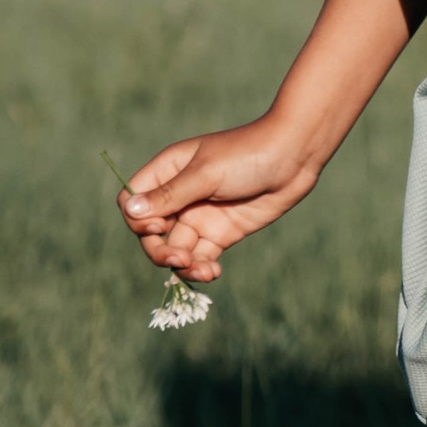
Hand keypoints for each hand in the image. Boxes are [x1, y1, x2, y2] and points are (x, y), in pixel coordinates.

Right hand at [118, 113, 320, 285]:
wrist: (295, 157)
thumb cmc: (247, 155)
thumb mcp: (206, 174)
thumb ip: (170, 195)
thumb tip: (131, 211)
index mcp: (168, 171)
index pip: (133, 201)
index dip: (138, 220)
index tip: (160, 224)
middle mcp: (180, 196)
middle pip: (151, 232)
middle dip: (159, 250)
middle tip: (179, 259)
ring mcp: (200, 216)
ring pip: (176, 249)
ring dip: (182, 265)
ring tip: (202, 269)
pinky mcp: (222, 233)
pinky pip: (201, 257)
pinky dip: (201, 269)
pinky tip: (213, 271)